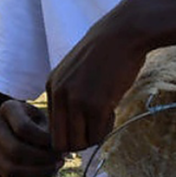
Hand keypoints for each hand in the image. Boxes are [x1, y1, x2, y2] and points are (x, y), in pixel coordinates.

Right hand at [0, 100, 64, 176]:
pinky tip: (46, 173)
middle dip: (42, 159)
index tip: (58, 142)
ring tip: (55, 167)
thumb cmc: (31, 119)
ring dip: (39, 173)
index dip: (44, 139)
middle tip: (59, 159)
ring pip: (13, 170)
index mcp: (8, 109)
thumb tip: (62, 148)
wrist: (4, 127)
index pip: (23, 128)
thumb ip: (50, 128)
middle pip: (15, 150)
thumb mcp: (40, 115)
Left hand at [46, 10, 148, 152]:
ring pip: (79, 142)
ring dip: (93, 137)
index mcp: (52, 85)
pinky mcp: (96, 105)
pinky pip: (97, 135)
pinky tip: (113, 111)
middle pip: (62, 141)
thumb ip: (70, 94)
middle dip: (79, 141)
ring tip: (105, 117)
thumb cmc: (105, 52)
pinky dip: (106, 130)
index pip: (52, 128)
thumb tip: (72, 128)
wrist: (123, 33)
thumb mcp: (76, 71)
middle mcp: (60, 94)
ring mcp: (76, 100)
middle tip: (95, 127)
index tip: (86, 125)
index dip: (70, 132)